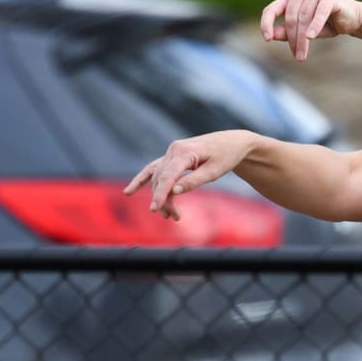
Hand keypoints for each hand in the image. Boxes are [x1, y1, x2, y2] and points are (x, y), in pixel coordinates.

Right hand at [124, 129, 256, 222]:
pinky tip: (129, 192)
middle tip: (175, 217)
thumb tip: (174, 192)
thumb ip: (194, 181)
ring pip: (158, 177)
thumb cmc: (226, 156)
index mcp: (184, 151)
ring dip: (161, 196)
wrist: (232, 142)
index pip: (167, 175)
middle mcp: (174, 149)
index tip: (155, 209)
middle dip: (165, 200)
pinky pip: (154, 168)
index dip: (160, 194)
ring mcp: (171, 151)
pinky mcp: (172, 156)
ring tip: (168, 215)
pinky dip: (142, 180)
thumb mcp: (214, 171)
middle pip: (161, 179)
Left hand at [260, 0, 361, 61]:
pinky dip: (314, 25)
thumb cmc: (326, 25)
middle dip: (293, 39)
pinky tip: (311, 37)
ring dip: (302, 39)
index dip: (267, 23)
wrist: (353, 19)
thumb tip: (272, 35)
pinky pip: (319, 12)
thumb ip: (288, 32)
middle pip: (290, 18)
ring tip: (302, 55)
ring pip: (303, 18)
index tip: (267, 39)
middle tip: (298, 57)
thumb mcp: (304, 31)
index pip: (272, 9)